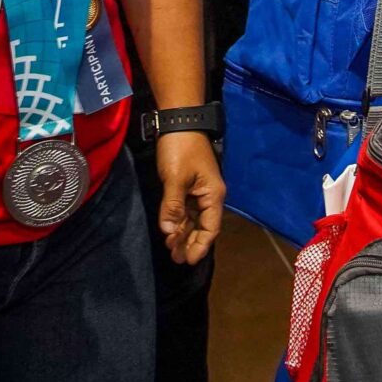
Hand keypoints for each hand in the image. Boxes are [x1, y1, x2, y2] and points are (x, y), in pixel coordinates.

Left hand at [153, 131, 223, 264]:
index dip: (201, 245)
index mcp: (213, 195)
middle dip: (191, 243)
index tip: (189, 260)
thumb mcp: (175, 178)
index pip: (210, 228)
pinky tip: (170, 231)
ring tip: (171, 250)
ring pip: (193, 219)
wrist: (178, 121)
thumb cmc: (180, 148)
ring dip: (183, 234)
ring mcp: (198, 190)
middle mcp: (209, 195)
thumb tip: (169, 231)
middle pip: (203, 226)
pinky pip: (186, 209)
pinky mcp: (188, 185)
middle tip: (176, 259)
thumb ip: (172, 206)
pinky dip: (179, 221)